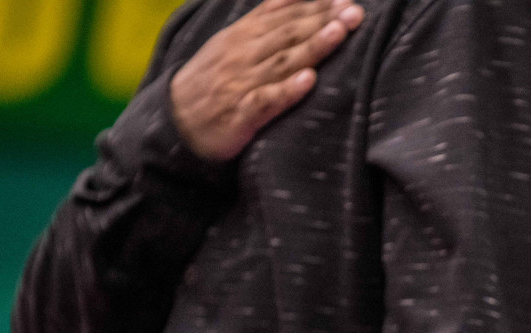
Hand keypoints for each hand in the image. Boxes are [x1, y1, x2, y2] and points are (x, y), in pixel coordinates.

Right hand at [170, 0, 365, 161]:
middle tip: (356, 12)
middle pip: (289, 34)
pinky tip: (309, 80)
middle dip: (324, 20)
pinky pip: (266, 100)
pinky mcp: (240, 115)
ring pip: (282, 61)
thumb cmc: (211, 82)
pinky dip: (288, 90)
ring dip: (313, 46)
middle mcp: (243, 55)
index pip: (283, 14)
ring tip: (340, 33)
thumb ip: (263, 22)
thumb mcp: (232, 43)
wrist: (174, 122)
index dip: (315, 5)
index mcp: (243, 36)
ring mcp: (242, 84)